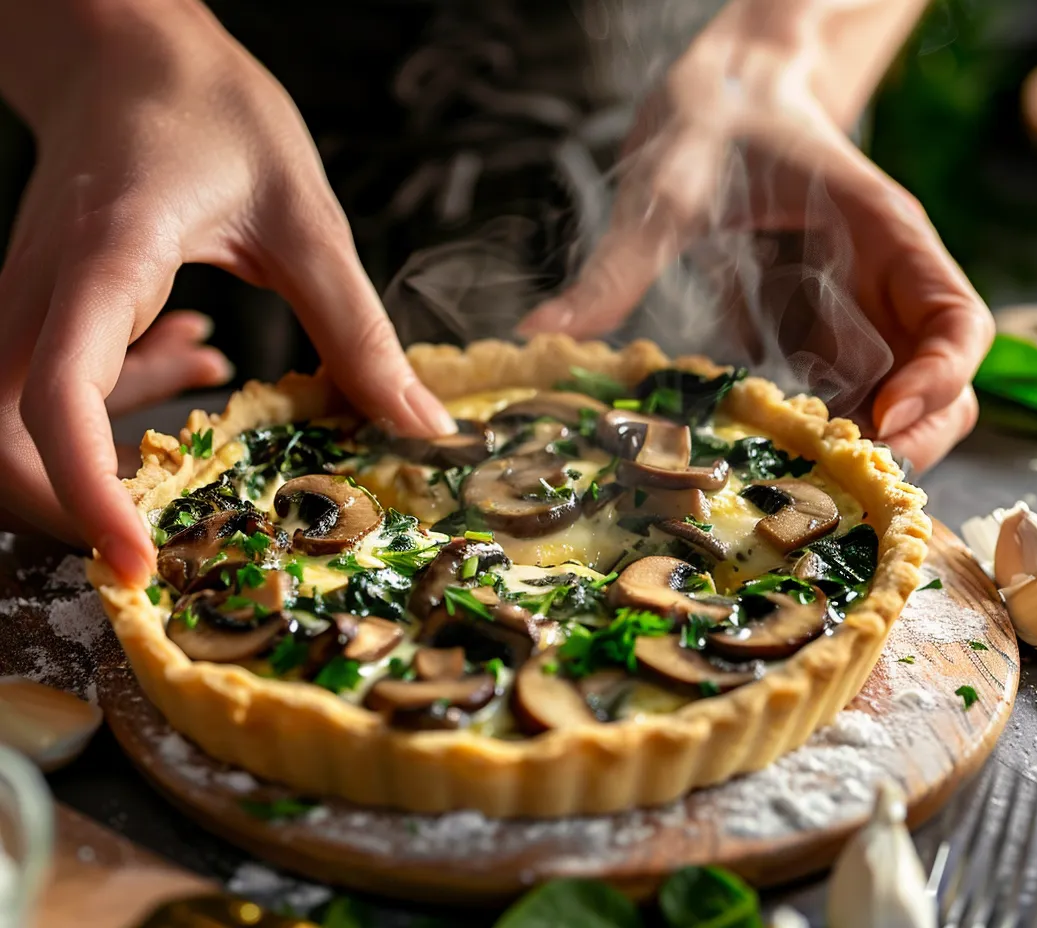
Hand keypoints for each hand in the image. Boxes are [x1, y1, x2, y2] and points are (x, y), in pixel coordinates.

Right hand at [0, 1, 452, 584]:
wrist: (128, 46)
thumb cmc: (209, 110)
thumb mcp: (306, 217)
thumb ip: (358, 329)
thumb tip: (419, 427)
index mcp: (104, 261)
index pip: (59, 398)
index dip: (88, 493)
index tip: (140, 561)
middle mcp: (42, 293)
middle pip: (2, 441)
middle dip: (71, 509)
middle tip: (175, 530)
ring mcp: (30, 303)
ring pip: (15, 428)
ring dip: (101, 459)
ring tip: (211, 404)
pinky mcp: (45, 308)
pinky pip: (46, 394)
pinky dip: (118, 410)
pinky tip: (203, 363)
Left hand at [519, 0, 992, 472]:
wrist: (726, 92)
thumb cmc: (718, 116)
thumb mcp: (667, 186)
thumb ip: (620, 262)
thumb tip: (544, 330)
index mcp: (885, 234)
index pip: (955, 320)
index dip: (939, 380)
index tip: (884, 421)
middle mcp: (885, 284)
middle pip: (942, 383)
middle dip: (907, 441)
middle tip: (832, 481)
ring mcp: (856, 314)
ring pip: (897, 403)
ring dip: (859, 451)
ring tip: (794, 488)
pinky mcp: (819, 333)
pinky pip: (839, 398)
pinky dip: (818, 438)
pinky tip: (765, 462)